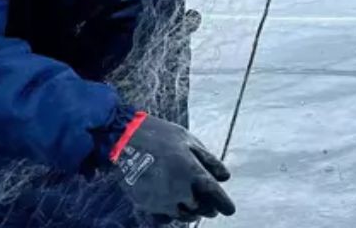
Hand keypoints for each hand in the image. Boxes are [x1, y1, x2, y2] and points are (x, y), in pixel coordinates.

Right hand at [109, 112, 234, 223]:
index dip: (225, 204)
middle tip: (211, 207)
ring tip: (193, 208)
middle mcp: (179, 189)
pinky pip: (163, 219)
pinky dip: (170, 216)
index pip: (215, 195)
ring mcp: (161, 199)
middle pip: (200, 208)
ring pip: (183, 215)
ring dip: (190, 213)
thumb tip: (225, 177)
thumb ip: (209, 161)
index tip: (230, 210)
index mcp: (192, 172)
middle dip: (208, 209)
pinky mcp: (146, 204)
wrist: (125, 139)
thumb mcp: (189, 141)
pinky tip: (173, 209)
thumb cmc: (160, 135)